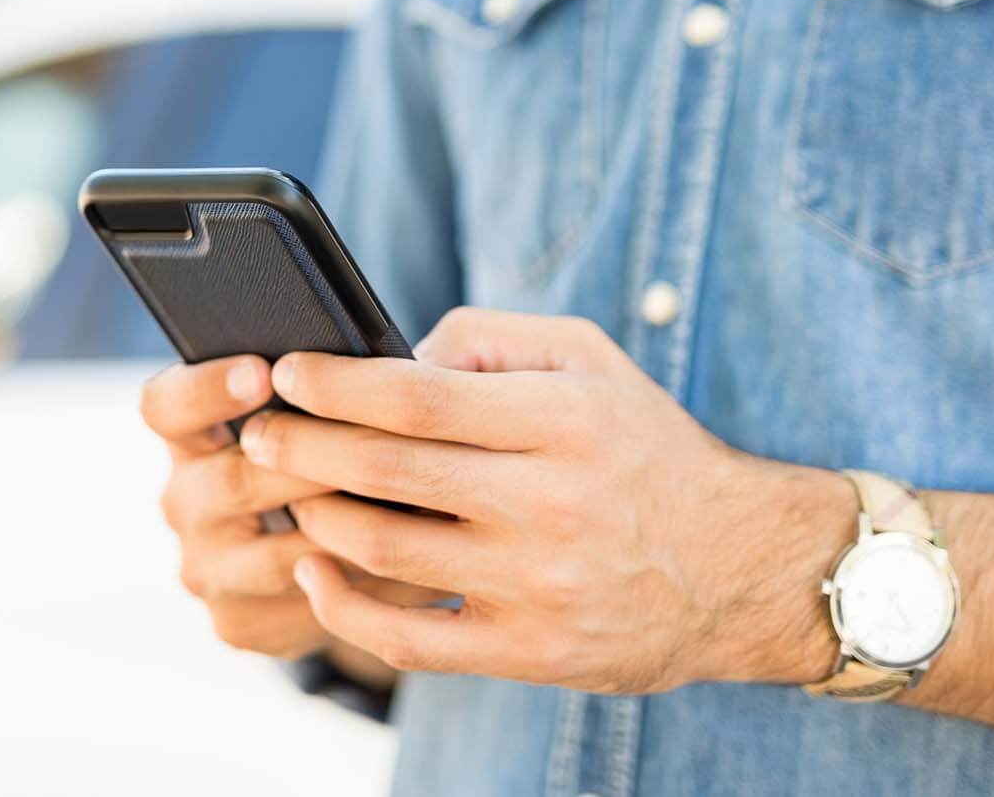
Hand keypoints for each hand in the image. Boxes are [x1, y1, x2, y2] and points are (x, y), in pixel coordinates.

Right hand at [138, 355, 449, 668]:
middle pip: (232, 481)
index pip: (167, 405)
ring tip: (418, 507)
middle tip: (375, 447)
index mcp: (190, 432)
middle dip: (310, 462)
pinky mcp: (240, 623)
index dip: (209, 388)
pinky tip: (419, 561)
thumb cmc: (329, 446)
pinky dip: (368, 583)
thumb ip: (333, 383)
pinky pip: (309, 605)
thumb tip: (394, 363)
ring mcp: (207, 569)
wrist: (328, 545)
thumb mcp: (314, 405)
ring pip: (278, 555)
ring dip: (350, 531)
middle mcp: (184, 501)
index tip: (263, 373)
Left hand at [238, 311, 847, 692]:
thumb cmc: (645, 446)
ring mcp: (537, 584)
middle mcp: (548, 501)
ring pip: (386, 551)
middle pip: (387, 471)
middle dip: (303, 446)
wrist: (735, 566)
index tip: (289, 371)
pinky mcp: (531, 652)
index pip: (418, 398)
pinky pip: (412, 638)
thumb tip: (399, 354)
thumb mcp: (592, 359)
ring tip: (285, 489)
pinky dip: (345, 609)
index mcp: (560, 419)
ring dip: (316, 515)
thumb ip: (492, 340)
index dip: (338, 383)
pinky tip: (316, 571)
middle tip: (258, 432)